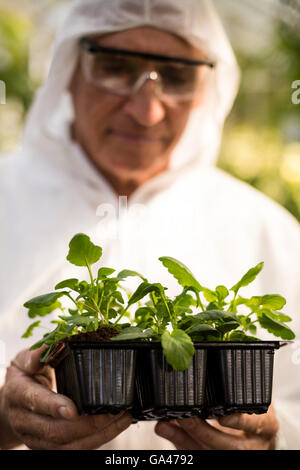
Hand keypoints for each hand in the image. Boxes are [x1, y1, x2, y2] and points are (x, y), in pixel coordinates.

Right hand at [0, 348, 131, 449]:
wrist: (10, 406)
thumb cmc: (23, 377)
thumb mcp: (23, 360)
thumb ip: (35, 355)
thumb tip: (49, 347)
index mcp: (18, 393)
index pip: (36, 402)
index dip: (55, 407)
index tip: (75, 410)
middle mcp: (25, 420)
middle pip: (55, 430)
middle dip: (86, 425)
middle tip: (112, 412)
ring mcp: (36, 437)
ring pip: (66, 445)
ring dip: (97, 435)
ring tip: (122, 418)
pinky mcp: (48, 447)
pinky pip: (73, 449)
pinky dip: (96, 440)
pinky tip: (114, 427)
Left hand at [155, 405, 278, 449]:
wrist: (258, 434)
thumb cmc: (252, 410)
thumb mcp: (250, 399)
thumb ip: (234, 393)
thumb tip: (202, 379)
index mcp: (264, 425)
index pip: (254, 424)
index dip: (238, 421)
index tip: (223, 416)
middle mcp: (253, 444)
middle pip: (228, 446)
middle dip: (204, 432)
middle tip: (186, 416)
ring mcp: (235, 453)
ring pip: (210, 453)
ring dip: (185, 439)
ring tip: (166, 424)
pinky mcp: (216, 456)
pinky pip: (197, 454)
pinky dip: (179, 442)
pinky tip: (166, 429)